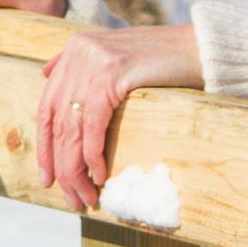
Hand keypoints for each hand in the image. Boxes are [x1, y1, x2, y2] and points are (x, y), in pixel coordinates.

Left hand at [37, 25, 204, 213]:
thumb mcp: (116, 58)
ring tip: (85, 197)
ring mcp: (93, 61)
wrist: (202, 49)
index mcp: (75, 49)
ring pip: (72, 128)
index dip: (45, 147)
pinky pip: (93, 125)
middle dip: (60, 166)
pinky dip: (93, 155)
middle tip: (70, 198)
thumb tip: (46, 74)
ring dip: (75, 169)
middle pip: (57, 123)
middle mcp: (78, 52)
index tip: (47, 178)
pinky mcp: (111, 74)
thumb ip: (81, 65)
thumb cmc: (165, 61)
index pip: (47, 108)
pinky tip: (99, 176)